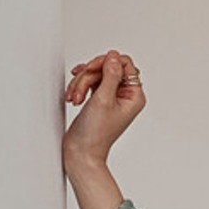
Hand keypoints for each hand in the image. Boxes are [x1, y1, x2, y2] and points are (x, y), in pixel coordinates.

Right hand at [62, 49, 145, 165]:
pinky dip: (79, 87)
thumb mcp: (104, 99)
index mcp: (134, 96)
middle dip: (90, 76)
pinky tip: (73, 96)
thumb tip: (114, 56)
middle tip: (80, 89)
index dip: (107, 62)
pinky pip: (89, 82)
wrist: (81, 152)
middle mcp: (125, 96)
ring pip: (96, 74)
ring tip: (75, 98)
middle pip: (107, 68)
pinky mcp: (99, 99)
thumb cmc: (95, 133)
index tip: (92, 69)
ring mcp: (111, 97)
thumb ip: (110, 75)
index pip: (125, 65)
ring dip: (81, 83)